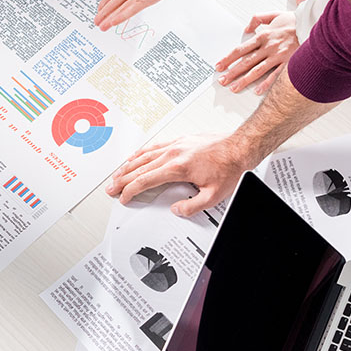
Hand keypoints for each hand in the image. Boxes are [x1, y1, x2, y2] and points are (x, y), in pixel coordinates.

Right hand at [94, 0, 197, 29]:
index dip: (104, 1)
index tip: (98, 9)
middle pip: (115, 3)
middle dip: (105, 13)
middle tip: (97, 22)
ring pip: (121, 9)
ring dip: (111, 18)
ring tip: (102, 27)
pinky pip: (131, 10)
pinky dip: (121, 16)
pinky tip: (114, 22)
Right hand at [106, 133, 246, 214]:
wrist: (239, 147)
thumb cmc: (229, 167)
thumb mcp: (213, 195)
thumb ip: (192, 206)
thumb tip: (176, 210)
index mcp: (177, 167)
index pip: (145, 180)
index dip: (131, 191)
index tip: (124, 197)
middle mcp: (173, 153)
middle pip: (139, 167)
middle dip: (122, 179)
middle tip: (111, 188)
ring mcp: (175, 145)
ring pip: (143, 155)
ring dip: (127, 166)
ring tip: (117, 174)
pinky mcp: (179, 140)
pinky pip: (153, 146)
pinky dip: (140, 153)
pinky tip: (136, 156)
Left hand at [215, 11, 298, 93]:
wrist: (313, 24)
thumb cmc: (294, 21)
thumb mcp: (273, 14)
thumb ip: (257, 19)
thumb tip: (246, 28)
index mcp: (263, 36)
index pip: (240, 50)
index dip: (228, 58)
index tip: (220, 66)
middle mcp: (268, 47)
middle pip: (245, 62)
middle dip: (232, 72)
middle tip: (222, 81)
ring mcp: (278, 56)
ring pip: (257, 70)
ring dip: (244, 80)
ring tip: (234, 88)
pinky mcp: (288, 63)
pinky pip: (275, 75)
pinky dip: (266, 84)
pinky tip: (257, 91)